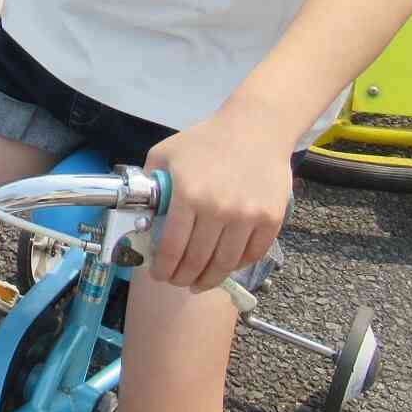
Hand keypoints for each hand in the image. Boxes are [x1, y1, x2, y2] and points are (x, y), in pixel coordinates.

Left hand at [144, 107, 293, 293]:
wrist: (256, 128)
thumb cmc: (207, 140)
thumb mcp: (165, 153)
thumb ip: (149, 184)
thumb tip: (140, 213)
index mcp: (187, 195)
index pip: (172, 248)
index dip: (163, 268)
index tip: (159, 275)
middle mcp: (217, 209)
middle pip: (197, 261)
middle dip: (183, 278)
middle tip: (177, 281)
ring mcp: (247, 216)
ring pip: (225, 264)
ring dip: (209, 279)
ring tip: (198, 282)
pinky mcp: (270, 219)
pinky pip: (251, 254)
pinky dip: (236, 266)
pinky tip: (224, 265)